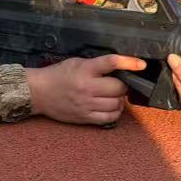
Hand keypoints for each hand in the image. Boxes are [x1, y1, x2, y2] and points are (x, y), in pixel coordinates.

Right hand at [26, 55, 145, 126]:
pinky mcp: (84, 117)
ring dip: (120, 99)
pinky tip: (111, 107)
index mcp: (85, 70)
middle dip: (123, 85)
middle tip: (119, 83)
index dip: (130, 63)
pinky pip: (109, 118)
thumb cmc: (58, 75)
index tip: (142, 65)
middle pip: (119, 88)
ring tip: (114, 95)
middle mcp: (87, 88)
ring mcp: (86, 104)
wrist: (38, 92)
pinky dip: (115, 112)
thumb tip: (120, 69)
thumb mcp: (77, 62)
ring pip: (117, 104)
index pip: (112, 63)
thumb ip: (97, 65)